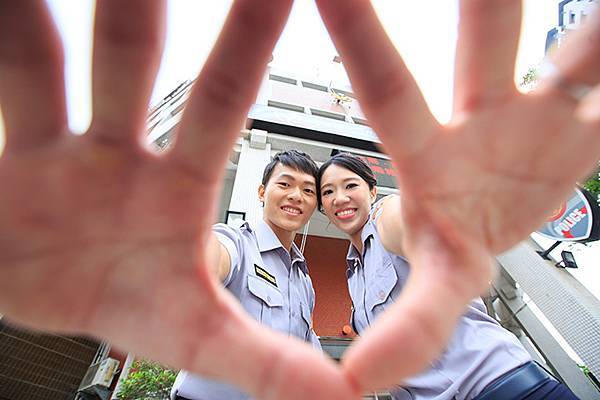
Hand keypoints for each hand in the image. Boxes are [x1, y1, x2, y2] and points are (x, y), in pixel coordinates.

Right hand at [0, 2, 356, 398]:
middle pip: (132, 54)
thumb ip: (264, 362)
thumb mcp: (194, 335)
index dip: (247, 37)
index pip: (220, 95)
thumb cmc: (122, 308)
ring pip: (44, 60)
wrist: (38, 309)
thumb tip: (342, 396)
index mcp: (175, 177)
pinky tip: (1, 7)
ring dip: (38, 10)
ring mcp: (51, 146)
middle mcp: (117, 147)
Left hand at [317, 0, 599, 391]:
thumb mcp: (441, 282)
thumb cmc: (460, 239)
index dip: (358, 37)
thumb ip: (411, 328)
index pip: (389, 89)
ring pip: (576, 46)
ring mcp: (548, 112)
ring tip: (581, 4)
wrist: (502, 222)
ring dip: (583, 25)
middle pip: (488, 31)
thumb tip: (361, 382)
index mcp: (435, 151)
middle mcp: (489, 113)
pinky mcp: (592, 124)